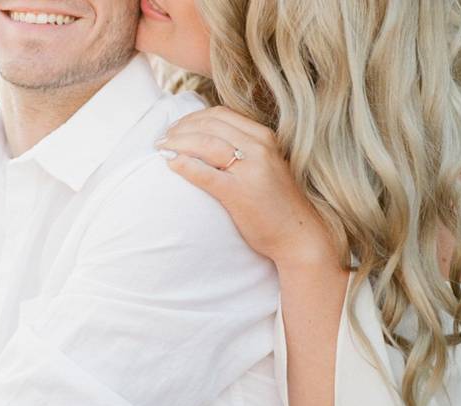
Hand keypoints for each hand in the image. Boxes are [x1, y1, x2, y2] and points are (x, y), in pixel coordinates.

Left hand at [157, 106, 335, 269]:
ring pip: (205, 143)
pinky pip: (204, 173)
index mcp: (263, 137)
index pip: (220, 115)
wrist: (298, 235)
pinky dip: (184, 165)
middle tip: (161, 139)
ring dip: (177, 143)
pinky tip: (171, 165)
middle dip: (179, 129)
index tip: (175, 127)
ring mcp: (250, 169)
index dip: (192, 118)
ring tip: (161, 149)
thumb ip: (242, 149)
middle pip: (209, 125)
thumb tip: (204, 141)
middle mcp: (258, 147)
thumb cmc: (276, 203)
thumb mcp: (264, 165)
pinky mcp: (239, 192)